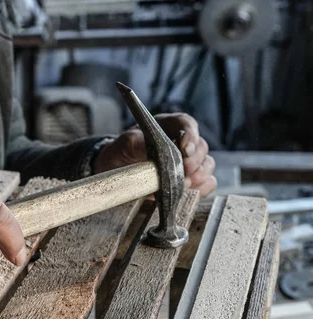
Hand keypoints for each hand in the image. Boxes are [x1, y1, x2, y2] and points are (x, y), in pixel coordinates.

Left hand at [93, 113, 216, 196]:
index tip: (185, 149)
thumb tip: (154, 148)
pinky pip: (206, 183)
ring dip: (198, 176)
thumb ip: (138, 142)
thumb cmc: (120, 154)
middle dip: (194, 161)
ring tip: (182, 185)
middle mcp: (181, 143)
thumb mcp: (124, 144)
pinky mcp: (189, 181)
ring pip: (207, 165)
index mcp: (167, 127)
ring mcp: (187, 162)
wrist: (114, 173)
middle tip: (183, 171)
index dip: (190, 135)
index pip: (186, 124)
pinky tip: (187, 192)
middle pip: (201, 146)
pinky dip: (201, 189)